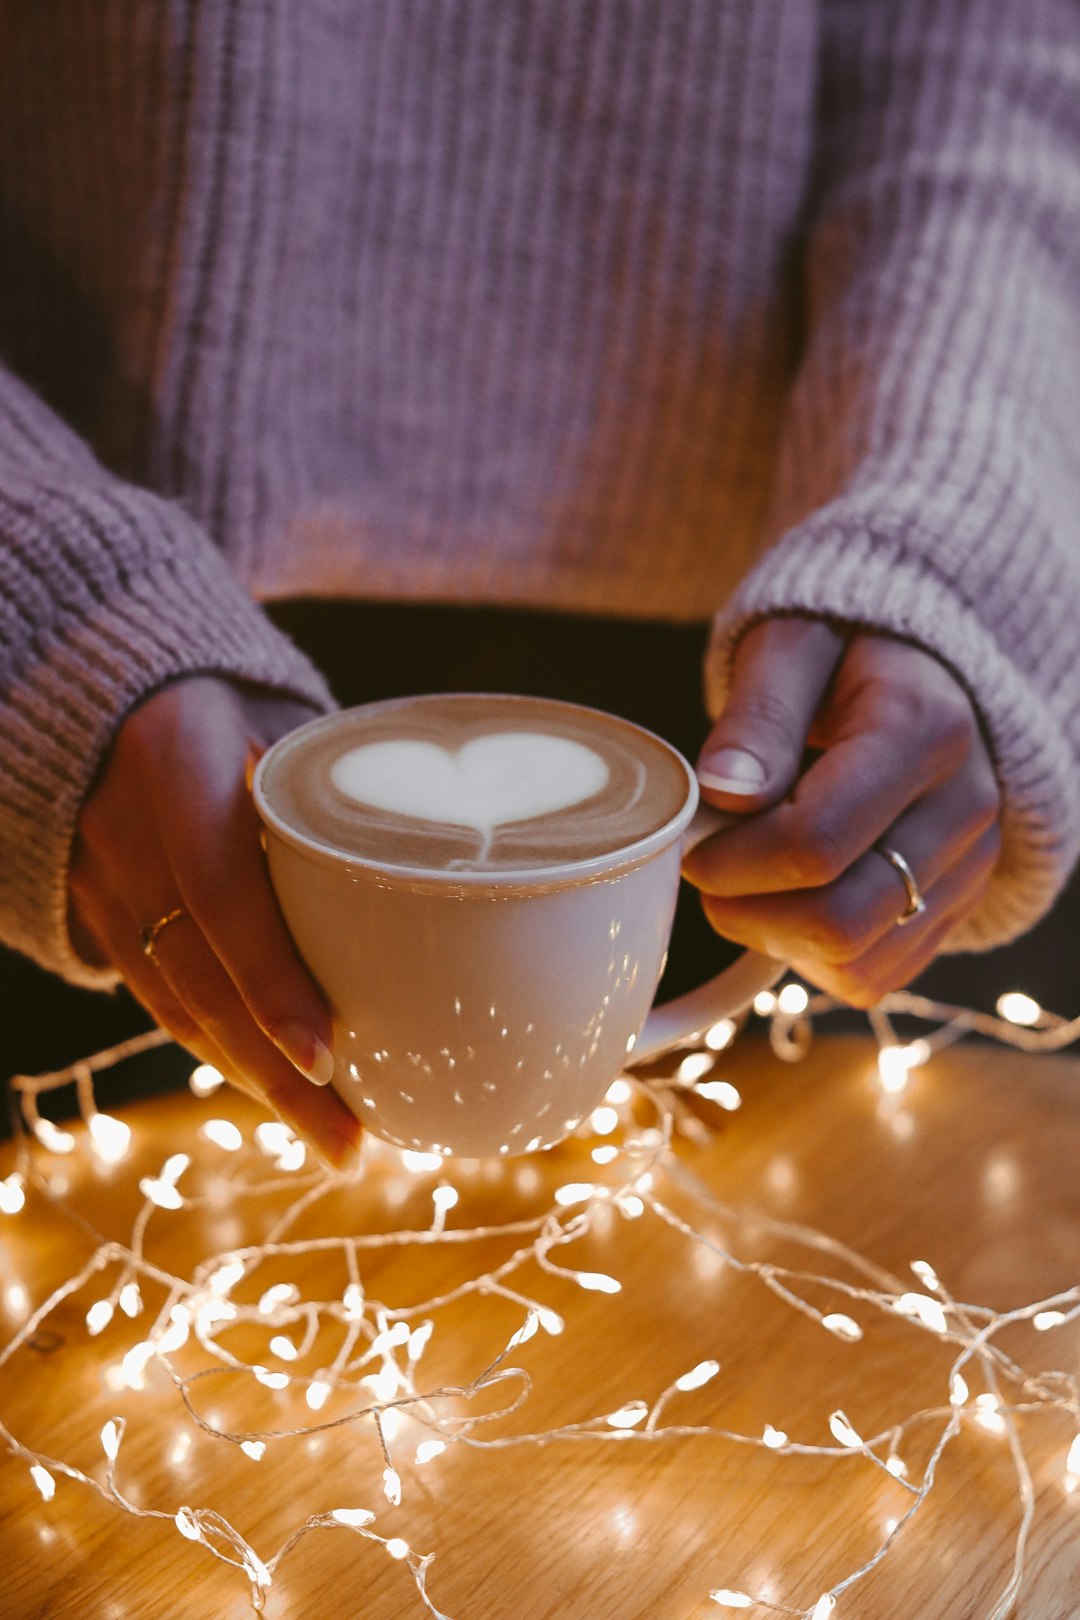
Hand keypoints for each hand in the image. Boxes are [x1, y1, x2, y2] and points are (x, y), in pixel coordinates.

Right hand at [68, 676, 362, 1167]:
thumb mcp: (281, 717)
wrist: (103, 697)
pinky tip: (283, 1092)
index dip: (270, 980)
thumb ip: (347, 783)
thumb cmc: (234, 704)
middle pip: (199, 979)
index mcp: (178, 767)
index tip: (327, 1053)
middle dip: (277, 1072)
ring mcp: (102, 884)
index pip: (219, 892)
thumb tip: (470, 853)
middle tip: (354, 1140)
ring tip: (337, 1139)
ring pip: (178, 1009)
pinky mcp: (102, 921)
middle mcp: (126, 835)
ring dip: (259, 1083)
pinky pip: (163, 1004)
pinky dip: (227, 1055)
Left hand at [682, 618, 1001, 1006]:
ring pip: (856, 964)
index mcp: (925, 731)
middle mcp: (964, 809)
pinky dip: (812, 957)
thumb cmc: (840, 654)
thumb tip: (724, 791)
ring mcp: (968, 869)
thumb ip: (758, 714)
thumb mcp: (792, 647)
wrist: (915, 674)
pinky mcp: (954, 911)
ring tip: (747, 882)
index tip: (694, 842)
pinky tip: (788, 901)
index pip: (817, 840)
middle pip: (839, 921)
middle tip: (709, 870)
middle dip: (745, 910)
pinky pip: (873, 978)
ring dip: (775, 938)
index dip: (733, 860)